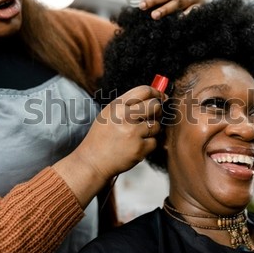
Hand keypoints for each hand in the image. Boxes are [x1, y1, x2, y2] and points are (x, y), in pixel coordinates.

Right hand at [53, 86, 165, 206]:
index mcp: (117, 106)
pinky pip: (154, 142)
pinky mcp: (139, 148)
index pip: (144, 90)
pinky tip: (135, 146)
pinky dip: (148, 145)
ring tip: (137, 136)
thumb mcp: (109, 115)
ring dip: (151, 131)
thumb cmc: (102, 138)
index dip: (156, 93)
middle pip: (155, 106)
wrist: (92, 162)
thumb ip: (129, 105)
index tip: (161, 97)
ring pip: (156, 125)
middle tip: (151, 118)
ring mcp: (133, 133)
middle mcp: (125, 117)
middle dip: (157, 111)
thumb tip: (157, 97)